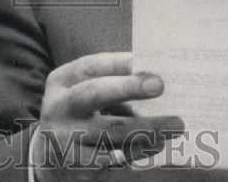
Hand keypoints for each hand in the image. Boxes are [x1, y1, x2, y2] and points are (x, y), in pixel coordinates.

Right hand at [32, 52, 183, 180]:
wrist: (51, 159)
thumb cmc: (79, 116)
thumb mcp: (82, 94)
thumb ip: (110, 84)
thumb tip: (153, 78)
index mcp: (60, 83)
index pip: (89, 66)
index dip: (118, 63)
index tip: (145, 60)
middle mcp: (59, 109)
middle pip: (94, 93)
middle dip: (127, 87)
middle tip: (159, 85)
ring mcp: (66, 139)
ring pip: (111, 132)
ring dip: (147, 127)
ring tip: (175, 124)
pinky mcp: (78, 166)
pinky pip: (114, 158)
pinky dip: (139, 151)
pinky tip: (157, 145)